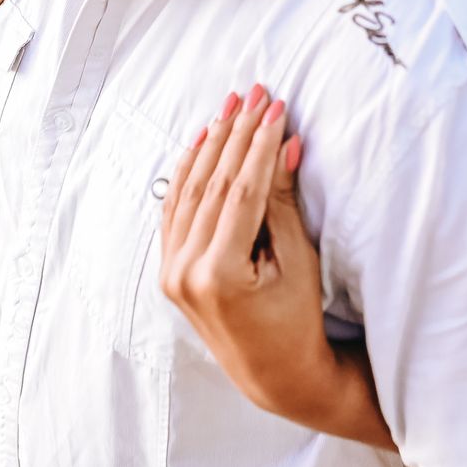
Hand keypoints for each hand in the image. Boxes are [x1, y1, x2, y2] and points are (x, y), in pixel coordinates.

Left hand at [159, 87, 333, 416]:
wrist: (273, 373)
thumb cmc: (296, 319)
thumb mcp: (298, 259)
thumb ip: (283, 201)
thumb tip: (285, 143)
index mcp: (217, 274)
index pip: (241, 191)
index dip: (260, 144)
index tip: (277, 106)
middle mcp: (184, 272)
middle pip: (213, 185)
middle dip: (237, 134)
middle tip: (256, 93)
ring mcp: (170, 272)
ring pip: (189, 192)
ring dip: (211, 144)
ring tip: (231, 106)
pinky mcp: (168, 269)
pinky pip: (176, 209)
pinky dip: (188, 172)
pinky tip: (203, 141)